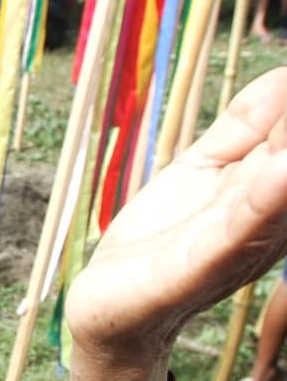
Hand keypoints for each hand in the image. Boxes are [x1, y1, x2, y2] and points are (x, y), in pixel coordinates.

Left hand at [66, 68, 286, 359]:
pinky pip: (239, 230)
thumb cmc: (164, 238)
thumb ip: (247, 126)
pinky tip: (283, 169)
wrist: (112, 307)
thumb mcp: (207, 168)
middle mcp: (272, 215)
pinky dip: (263, 201)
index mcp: (274, 185)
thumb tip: (285, 73)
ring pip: (285, 194)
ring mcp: (239, 243)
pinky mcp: (200, 267)